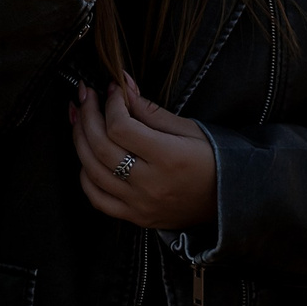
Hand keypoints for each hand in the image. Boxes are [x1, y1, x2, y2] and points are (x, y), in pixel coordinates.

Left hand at [70, 74, 215, 231]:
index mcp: (168, 157)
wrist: (228, 200)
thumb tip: (123, 87)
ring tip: (78, 117)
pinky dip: (85, 175)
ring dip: (79, 140)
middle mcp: (150, 184)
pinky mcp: (135, 217)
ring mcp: (140, 204)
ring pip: (92, 171)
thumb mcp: (188, 128)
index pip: (121, 127)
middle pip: (101, 147)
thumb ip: (150, 111)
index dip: (111, 103)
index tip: (113, 88)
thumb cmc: (212, 159)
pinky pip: (97, 199)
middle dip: (88, 115)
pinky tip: (86, 155)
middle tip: (86, 95)